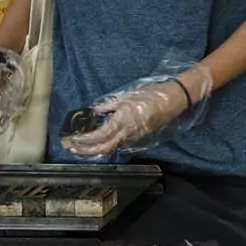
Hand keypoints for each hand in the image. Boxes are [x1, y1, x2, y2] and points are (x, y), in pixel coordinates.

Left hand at [61, 68, 211, 159]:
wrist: (173, 100)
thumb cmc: (150, 95)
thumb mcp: (126, 96)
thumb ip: (109, 105)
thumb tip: (94, 110)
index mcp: (123, 120)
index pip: (100, 135)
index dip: (85, 140)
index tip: (74, 139)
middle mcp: (127, 132)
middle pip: (104, 148)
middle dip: (86, 151)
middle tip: (72, 148)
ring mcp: (134, 137)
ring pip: (111, 149)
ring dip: (95, 151)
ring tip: (81, 149)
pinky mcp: (138, 138)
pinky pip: (119, 145)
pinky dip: (106, 147)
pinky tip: (98, 145)